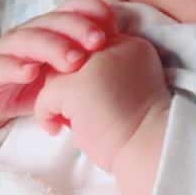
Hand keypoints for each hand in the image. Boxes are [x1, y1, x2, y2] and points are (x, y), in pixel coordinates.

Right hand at [0, 0, 117, 126]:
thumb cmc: (33, 80)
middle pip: (57, 20)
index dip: (95, 13)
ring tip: (74, 61)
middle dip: (80, 29)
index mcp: (53, 27)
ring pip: (31, 38)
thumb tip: (130, 55)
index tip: (116, 30)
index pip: (75, 8)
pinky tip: (30, 73)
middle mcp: (32, 31)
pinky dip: (16, 66)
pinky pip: (1, 64)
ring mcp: (8, 48)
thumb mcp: (64, 72)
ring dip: (54, 47)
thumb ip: (89, 62)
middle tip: (100, 44)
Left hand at [33, 30, 170, 172]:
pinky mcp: (78, 86)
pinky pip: (46, 94)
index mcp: (131, 46)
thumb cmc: (138, 128)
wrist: (149, 149)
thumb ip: (110, 73)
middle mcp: (114, 47)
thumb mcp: (131, 87)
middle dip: (70, 86)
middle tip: (78, 113)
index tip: (93, 100)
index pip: (92, 48)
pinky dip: (46, 114)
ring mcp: (95, 64)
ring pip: (56, 72)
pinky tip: (57, 129)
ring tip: (70, 121)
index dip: (86, 74)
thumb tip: (73, 76)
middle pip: (73, 57)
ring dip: (58, 99)